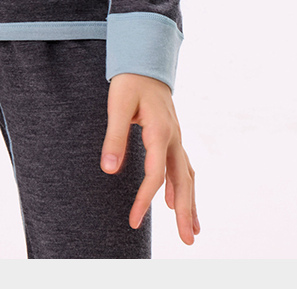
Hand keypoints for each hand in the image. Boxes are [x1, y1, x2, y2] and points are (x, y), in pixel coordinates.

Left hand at [101, 72, 198, 244]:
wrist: (145, 62)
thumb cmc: (130, 82)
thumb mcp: (117, 106)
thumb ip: (115, 137)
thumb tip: (109, 170)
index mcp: (160, 132)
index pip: (156, 174)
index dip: (145, 199)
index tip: (134, 219)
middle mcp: (173, 138)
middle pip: (183, 181)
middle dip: (185, 212)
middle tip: (187, 241)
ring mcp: (176, 138)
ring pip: (187, 176)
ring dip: (190, 203)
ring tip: (192, 230)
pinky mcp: (173, 137)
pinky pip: (183, 167)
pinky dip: (184, 187)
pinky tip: (179, 202)